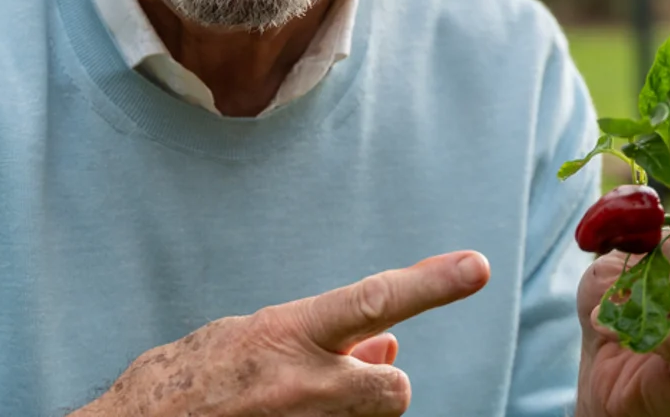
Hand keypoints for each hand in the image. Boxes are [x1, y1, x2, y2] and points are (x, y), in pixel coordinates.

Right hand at [76, 251, 490, 416]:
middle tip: (339, 379)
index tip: (477, 267)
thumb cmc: (192, 378)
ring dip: (352, 409)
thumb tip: (387, 340)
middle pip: (395, 386)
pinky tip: (290, 413)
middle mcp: (303, 384)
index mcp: (286, 335)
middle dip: (380, 382)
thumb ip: (321, 337)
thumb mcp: (253, 337)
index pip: (373, 301)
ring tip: (296, 402)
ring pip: (373, 416)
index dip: (430, 284)